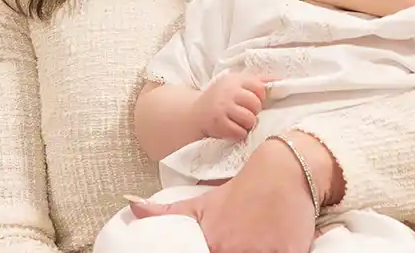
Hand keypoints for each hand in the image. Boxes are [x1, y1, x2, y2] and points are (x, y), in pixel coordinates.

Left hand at [129, 140, 316, 252]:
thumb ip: (167, 211)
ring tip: (256, 244)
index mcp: (212, 244)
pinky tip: (277, 248)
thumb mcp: (202, 202)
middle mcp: (235, 250)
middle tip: (239, 244)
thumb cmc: (241, 190)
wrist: (283, 171)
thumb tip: (131, 205)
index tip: (218, 248)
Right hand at [192, 73, 269, 139]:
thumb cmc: (221, 99)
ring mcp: (222, 107)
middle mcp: (228, 91)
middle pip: (256, 104)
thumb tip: (281, 80)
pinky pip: (240, 132)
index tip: (250, 102)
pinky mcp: (218, 123)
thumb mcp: (235, 84)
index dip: (259, 98)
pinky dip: (238, 134)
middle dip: (253, 112)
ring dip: (246, 124)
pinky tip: (231, 129)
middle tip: (243, 113)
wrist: (195, 114)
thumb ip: (257, 81)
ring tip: (238, 122)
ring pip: (250, 119)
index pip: (259, 88)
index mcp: (234, 80)